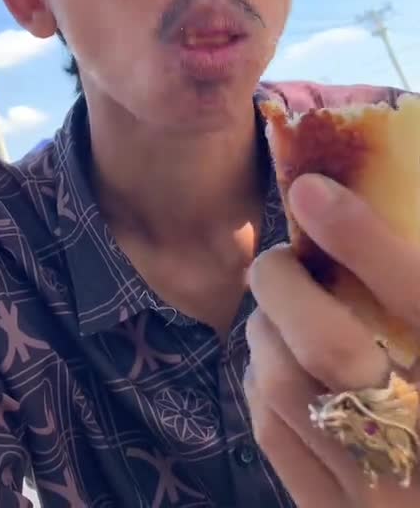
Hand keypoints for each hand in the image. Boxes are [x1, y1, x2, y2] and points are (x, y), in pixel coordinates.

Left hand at [244, 173, 419, 506]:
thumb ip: (412, 286)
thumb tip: (335, 206)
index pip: (419, 298)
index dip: (362, 238)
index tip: (313, 190)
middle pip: (331, 347)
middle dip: (286, 284)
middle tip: (282, 259)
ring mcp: (379, 493)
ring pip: (285, 385)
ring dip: (268, 328)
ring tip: (281, 308)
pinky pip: (272, 430)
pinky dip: (264, 379)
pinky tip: (281, 360)